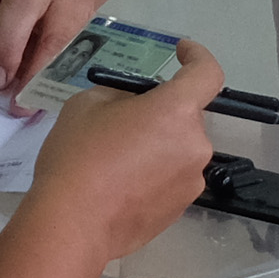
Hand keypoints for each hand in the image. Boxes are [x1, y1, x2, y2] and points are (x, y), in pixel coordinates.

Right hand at [13, 40, 225, 266]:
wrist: (71, 224)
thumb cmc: (77, 157)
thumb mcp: (87, 105)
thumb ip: (120, 97)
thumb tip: (134, 107)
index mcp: (177, 111)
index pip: (207, 73)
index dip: (197, 57)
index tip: (181, 53)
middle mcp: (195, 146)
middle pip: (186, 117)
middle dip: (161, 113)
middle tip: (123, 123)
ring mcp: (190, 182)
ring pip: (179, 150)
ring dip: (158, 147)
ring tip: (117, 161)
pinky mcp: (180, 210)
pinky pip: (171, 180)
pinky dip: (153, 176)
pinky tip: (121, 187)